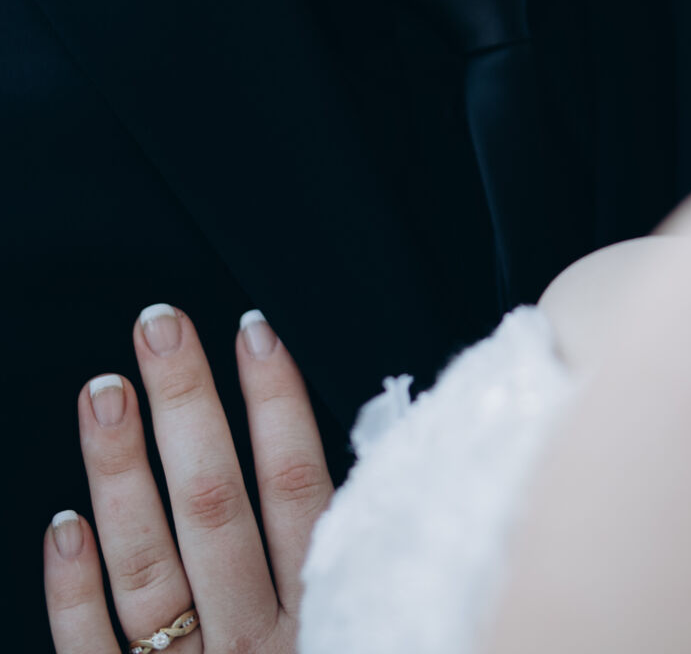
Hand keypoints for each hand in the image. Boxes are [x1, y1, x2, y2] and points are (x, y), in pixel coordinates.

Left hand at [43, 305, 332, 653]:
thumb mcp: (368, 626)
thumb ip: (347, 552)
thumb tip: (349, 457)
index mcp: (321, 612)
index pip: (298, 488)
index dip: (277, 404)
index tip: (253, 331)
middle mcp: (255, 643)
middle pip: (216, 507)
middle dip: (188, 406)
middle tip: (160, 328)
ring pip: (149, 566)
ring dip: (122, 472)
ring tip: (104, 392)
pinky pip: (92, 649)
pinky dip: (75, 588)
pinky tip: (62, 523)